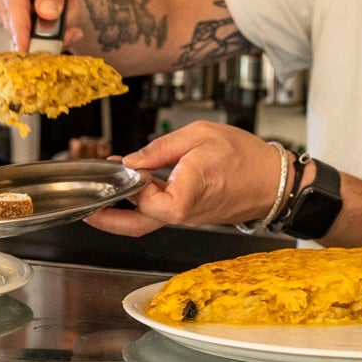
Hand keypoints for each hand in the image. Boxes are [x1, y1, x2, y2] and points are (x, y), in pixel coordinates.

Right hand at [0, 0, 86, 52]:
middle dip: (52, 24)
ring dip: (59, 25)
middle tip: (72, 1)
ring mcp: (12, 15)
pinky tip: (69, 20)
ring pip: (35, 36)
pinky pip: (42, 39)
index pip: (13, 10)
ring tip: (70, 0)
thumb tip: (46, 14)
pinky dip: (60, 32)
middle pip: (23, 28)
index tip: (26, 48)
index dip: (20, 31)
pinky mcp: (22, 26)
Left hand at [85, 122, 285, 237]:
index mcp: (187, 195)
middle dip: (107, 221)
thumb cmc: (244, 157)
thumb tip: (131, 160)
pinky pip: (161, 212)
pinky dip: (143, 200)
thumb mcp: (200, 136)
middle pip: (138, 226)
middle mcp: (184, 213)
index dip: (130, 186)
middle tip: (86, 210)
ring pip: (147, 220)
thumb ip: (161, 147)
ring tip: (105, 190)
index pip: (146, 202)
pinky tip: (134, 181)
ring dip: (123, 209)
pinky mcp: (190, 214)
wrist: (275, 180)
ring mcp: (187, 217)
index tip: (123, 167)